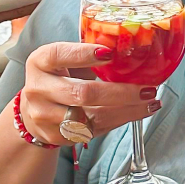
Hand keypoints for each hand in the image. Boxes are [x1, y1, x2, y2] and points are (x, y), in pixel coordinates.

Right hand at [17, 42, 159, 144]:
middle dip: (121, 92)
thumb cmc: (58, 79)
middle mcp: (39, 89)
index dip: (84, 54)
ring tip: (150, 103)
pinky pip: (94, 130)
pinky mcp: (57, 135)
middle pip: (82, 93)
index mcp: (40, 62)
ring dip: (127, 111)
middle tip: (147, 88)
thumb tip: (128, 48)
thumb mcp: (64, 61)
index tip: (111, 53)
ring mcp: (45, 116)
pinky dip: (119, 121)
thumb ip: (88, 54)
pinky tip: (135, 113)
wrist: (34, 113)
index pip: (60, 55)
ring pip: (92, 117)